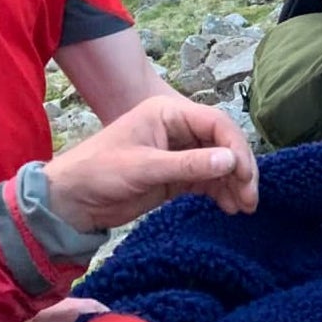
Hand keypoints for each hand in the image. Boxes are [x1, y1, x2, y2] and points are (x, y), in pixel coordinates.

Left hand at [43, 95, 258, 231]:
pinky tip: (230, 208)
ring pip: (219, 164)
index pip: (216, 123)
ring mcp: (178, 153)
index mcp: (168, 113)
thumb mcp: (144, 168)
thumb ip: (188, 165)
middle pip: (223, 143)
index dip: (236, 147)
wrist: (70, 201)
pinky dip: (222, 193)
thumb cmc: (98, 172)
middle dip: (240, 169)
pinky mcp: (176, 176)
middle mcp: (178, 129)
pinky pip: (208, 180)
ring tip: (244, 208)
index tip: (245, 175)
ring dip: (234, 183)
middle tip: (250, 197)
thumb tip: (231, 161)